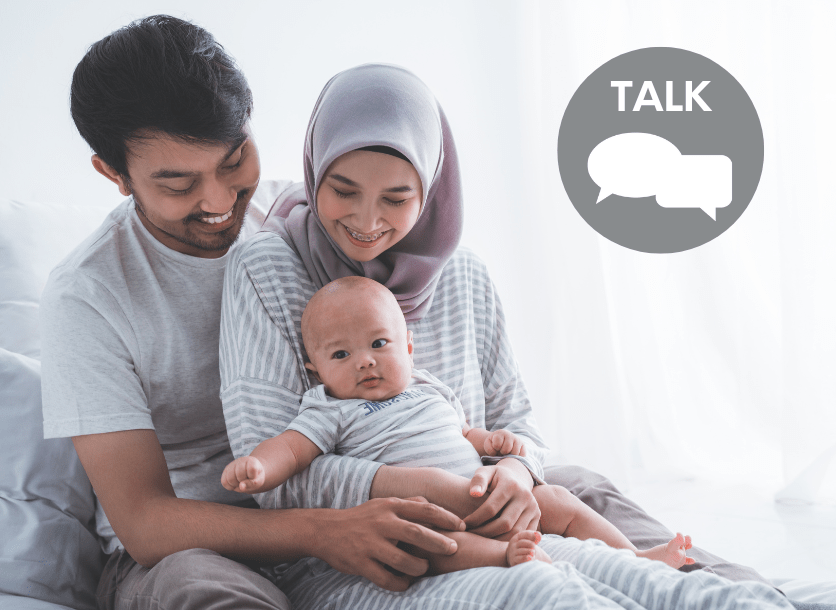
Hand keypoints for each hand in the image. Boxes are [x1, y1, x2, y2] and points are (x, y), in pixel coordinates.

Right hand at [221, 456, 265, 492]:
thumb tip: (241, 486)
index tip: (254, 477)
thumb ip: (251, 484)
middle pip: (239, 475)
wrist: (250, 474)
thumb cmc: (255, 477)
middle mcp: (240, 460)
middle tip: (247, 482)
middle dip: (243, 482)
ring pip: (230, 479)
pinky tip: (235, 485)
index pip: (251, 469)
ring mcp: (232, 465)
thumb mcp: (258, 481)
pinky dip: (230, 487)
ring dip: (236, 485)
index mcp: (251, 461)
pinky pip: (224, 482)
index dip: (253, 477)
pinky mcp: (226, 470)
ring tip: (241, 483)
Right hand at [309, 497, 464, 591]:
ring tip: (424, 567)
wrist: (326, 530)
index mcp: (389, 506)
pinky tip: (406, 583)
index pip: (424, 509)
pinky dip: (400, 583)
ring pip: (403, 560)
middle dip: (439, 542)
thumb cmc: (362, 517)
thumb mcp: (383, 504)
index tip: (461, 526)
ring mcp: (370, 544)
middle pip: (416, 533)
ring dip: (419, 566)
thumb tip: (432, 505)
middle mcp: (381, 523)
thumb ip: (407, 504)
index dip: (446, 517)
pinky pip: (386, 578)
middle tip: (453, 549)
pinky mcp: (360, 563)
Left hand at [464, 459, 539, 538]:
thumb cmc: (495, 477)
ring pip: (515, 533)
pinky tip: (493, 540)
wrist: (516, 478)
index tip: (464, 524)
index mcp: (511, 484)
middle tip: (471, 535)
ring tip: (481, 540)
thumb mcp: (485, 472)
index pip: (491, 508)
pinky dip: (508, 541)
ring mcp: (534, 508)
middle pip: (504, 523)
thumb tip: (473, 494)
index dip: (475, 519)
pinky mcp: (537, 517)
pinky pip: (522, 535)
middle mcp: (526, 496)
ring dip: (496, 540)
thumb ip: (478, 480)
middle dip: (485, 532)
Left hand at [483, 429, 526, 456]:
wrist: (500, 443)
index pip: (497, 444)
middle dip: (502, 452)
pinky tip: (512, 455)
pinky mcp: (523, 446)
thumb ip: (490, 449)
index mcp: (501, 433)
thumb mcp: (488, 445)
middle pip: (507, 449)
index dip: (495, 448)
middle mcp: (511, 435)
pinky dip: (517, 458)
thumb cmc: (493, 445)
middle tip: (501, 451)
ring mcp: (518, 440)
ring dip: (509, 456)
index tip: (495, 447)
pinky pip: (522, 455)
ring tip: (506, 453)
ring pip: (515, 453)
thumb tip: (498, 454)